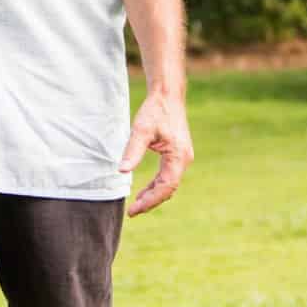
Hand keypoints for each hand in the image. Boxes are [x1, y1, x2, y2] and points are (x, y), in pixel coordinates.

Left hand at [118, 91, 192, 216]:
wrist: (168, 95)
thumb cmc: (155, 110)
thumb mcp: (141, 129)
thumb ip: (132, 151)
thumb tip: (122, 171)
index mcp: (178, 157)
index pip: (166, 187)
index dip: (150, 200)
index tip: (134, 209)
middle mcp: (184, 160)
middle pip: (168, 189)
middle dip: (151, 201)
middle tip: (132, 211)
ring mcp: (183, 157)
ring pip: (169, 184)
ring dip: (154, 194)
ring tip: (136, 204)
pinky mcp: (178, 154)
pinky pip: (169, 176)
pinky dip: (157, 185)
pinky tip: (146, 190)